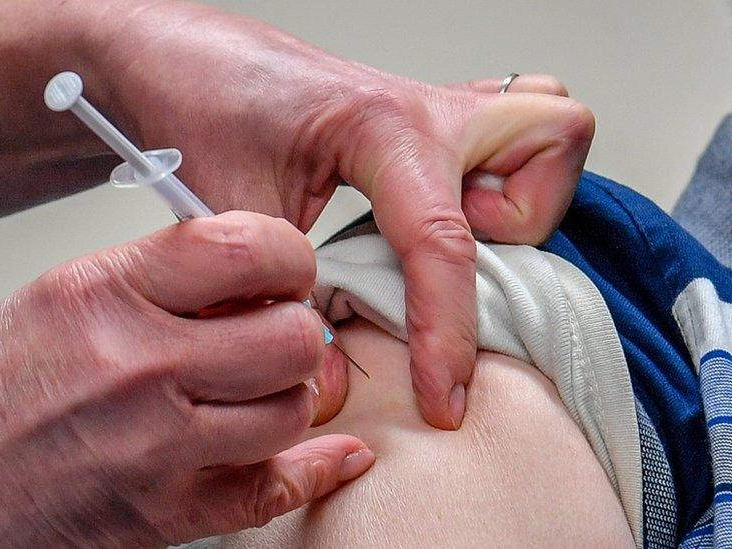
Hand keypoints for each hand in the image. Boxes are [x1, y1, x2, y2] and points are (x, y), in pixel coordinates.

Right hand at [0, 211, 372, 546]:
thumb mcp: (64, 295)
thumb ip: (164, 277)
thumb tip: (256, 273)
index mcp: (107, 294)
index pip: (249, 247)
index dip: (289, 255)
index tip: (284, 270)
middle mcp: (138, 367)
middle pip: (291, 336)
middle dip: (295, 328)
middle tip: (275, 331)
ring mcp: (156, 447)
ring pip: (294, 409)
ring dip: (289, 396)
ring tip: (258, 389)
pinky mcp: (167, 513)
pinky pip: (278, 488)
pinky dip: (315, 468)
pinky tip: (326, 453)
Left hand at [79, 1, 594, 428]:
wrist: (178, 53)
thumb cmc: (201, 101)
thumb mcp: (231, 210)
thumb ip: (276, 297)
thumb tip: (328, 379)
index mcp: (380, 125)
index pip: (441, 239)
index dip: (446, 333)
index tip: (442, 397)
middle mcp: (424, 107)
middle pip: (553, 141)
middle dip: (525, 219)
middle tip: (455, 256)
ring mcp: (432, 107)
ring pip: (547, 128)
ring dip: (523, 192)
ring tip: (454, 229)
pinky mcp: (425, 118)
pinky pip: (510, 131)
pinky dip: (503, 177)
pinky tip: (444, 211)